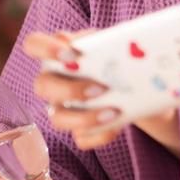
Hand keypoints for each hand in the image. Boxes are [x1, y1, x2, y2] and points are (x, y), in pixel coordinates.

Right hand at [23, 31, 179, 153]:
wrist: (145, 89)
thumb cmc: (122, 61)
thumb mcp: (118, 47)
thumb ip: (109, 41)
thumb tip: (103, 40)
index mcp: (60, 55)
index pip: (34, 44)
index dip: (44, 48)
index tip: (71, 53)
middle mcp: (55, 82)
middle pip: (41, 86)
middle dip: (69, 89)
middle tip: (100, 88)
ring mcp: (64, 108)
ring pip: (57, 118)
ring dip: (84, 117)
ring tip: (113, 112)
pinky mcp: (80, 130)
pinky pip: (81, 139)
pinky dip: (98, 136)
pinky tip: (116, 128)